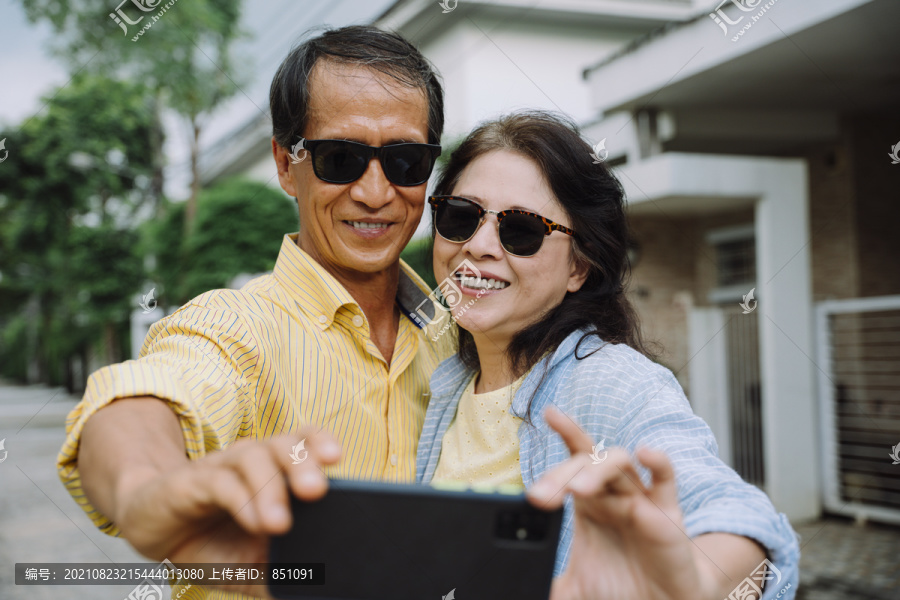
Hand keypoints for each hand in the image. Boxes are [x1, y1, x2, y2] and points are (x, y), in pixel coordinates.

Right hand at [115, 428, 339, 597]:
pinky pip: (220, 483)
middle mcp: (252, 459)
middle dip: (304, 464)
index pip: (304, 441)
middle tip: (317, 492)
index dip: (321, 443)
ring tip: (280, 524)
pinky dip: (240, 501)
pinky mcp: (191, 482)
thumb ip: (284, 572)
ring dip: (270, 489)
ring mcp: (221, 467)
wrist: (151, 532)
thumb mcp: (254, 564)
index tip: (337, 459)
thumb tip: (318, 589)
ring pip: (254, 458)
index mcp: (276, 469)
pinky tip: (253, 523)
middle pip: (284, 444)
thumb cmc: (211, 544)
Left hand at [527, 407, 703, 599]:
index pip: (574, 457)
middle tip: (540, 497)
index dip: (563, 431)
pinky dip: (658, 462)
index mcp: (590, 502)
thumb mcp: (574, 589)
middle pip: (586, 462)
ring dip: (597, 470)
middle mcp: (613, 493)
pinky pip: (666, 480)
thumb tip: (512, 584)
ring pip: (619, 463)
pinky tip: (645, 452)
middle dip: (561, 474)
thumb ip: (546, 586)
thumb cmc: (620, 591)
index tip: (546, 414)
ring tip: (577, 489)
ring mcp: (641, 499)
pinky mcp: (668, 514)